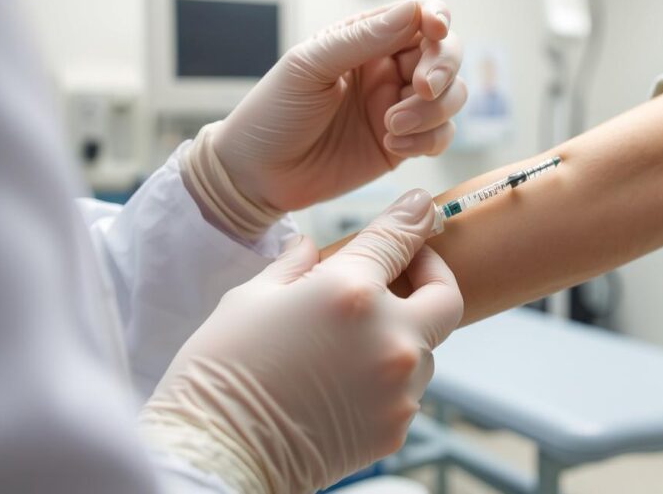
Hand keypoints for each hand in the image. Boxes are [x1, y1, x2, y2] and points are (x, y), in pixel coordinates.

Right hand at [140, 190, 462, 493]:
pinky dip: (385, 378)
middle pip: (445, 298)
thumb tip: (313, 246)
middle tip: (408, 272)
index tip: (418, 209)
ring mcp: (398, 387)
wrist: (216, 453)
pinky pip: (406, 390)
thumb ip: (296, 265)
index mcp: (351, 293)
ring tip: (352, 341)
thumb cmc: (222, 370)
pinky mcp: (396, 426)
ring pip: (426, 349)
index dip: (412, 218)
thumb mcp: (252, 298)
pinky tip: (343, 381)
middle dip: (433, 277)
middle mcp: (389, 338)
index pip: (400, 239)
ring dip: (402, 335)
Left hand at [181, 0, 464, 239]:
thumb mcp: (309, 66)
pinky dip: (427, 140)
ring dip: (431, 111)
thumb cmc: (274, 112)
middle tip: (421, 89)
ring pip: (451, 97)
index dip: (437, 19)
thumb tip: (413, 12)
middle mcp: (388, 68)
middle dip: (442, 69)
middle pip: (447, 55)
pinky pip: (441, 136)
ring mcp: (399, 107)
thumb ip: (362, 39)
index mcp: (366, 38)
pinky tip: (391, 145)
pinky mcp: (405, 144)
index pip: (420, 16)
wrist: (258, 175)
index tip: (436, 30)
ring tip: (390, 126)